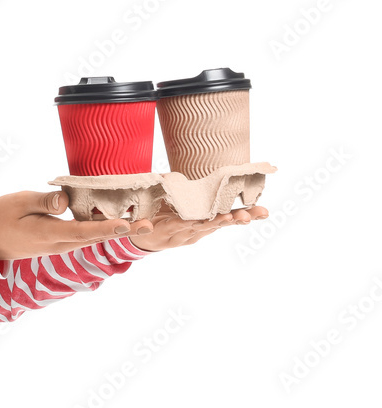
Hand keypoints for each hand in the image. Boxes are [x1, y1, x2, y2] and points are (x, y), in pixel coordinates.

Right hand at [0, 190, 153, 259]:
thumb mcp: (18, 201)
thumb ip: (43, 201)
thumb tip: (65, 199)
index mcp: (47, 233)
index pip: (83, 231)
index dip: (107, 228)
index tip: (128, 225)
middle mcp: (57, 245)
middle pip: (94, 238)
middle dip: (122, 232)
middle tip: (149, 224)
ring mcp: (57, 247)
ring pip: (90, 239)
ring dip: (113, 232)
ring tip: (138, 223)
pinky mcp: (56, 244)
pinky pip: (81, 238)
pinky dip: (99, 231)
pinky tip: (112, 223)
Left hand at [131, 203, 269, 251]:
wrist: (143, 234)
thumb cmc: (167, 215)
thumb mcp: (184, 201)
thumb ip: (198, 191)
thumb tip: (216, 173)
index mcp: (206, 221)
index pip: (230, 216)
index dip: (247, 215)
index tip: (265, 213)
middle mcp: (199, 229)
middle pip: (221, 223)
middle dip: (238, 219)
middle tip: (253, 215)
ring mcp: (184, 232)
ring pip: (201, 227)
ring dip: (215, 223)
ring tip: (229, 218)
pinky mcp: (166, 232)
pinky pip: (175, 226)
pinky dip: (183, 223)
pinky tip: (189, 221)